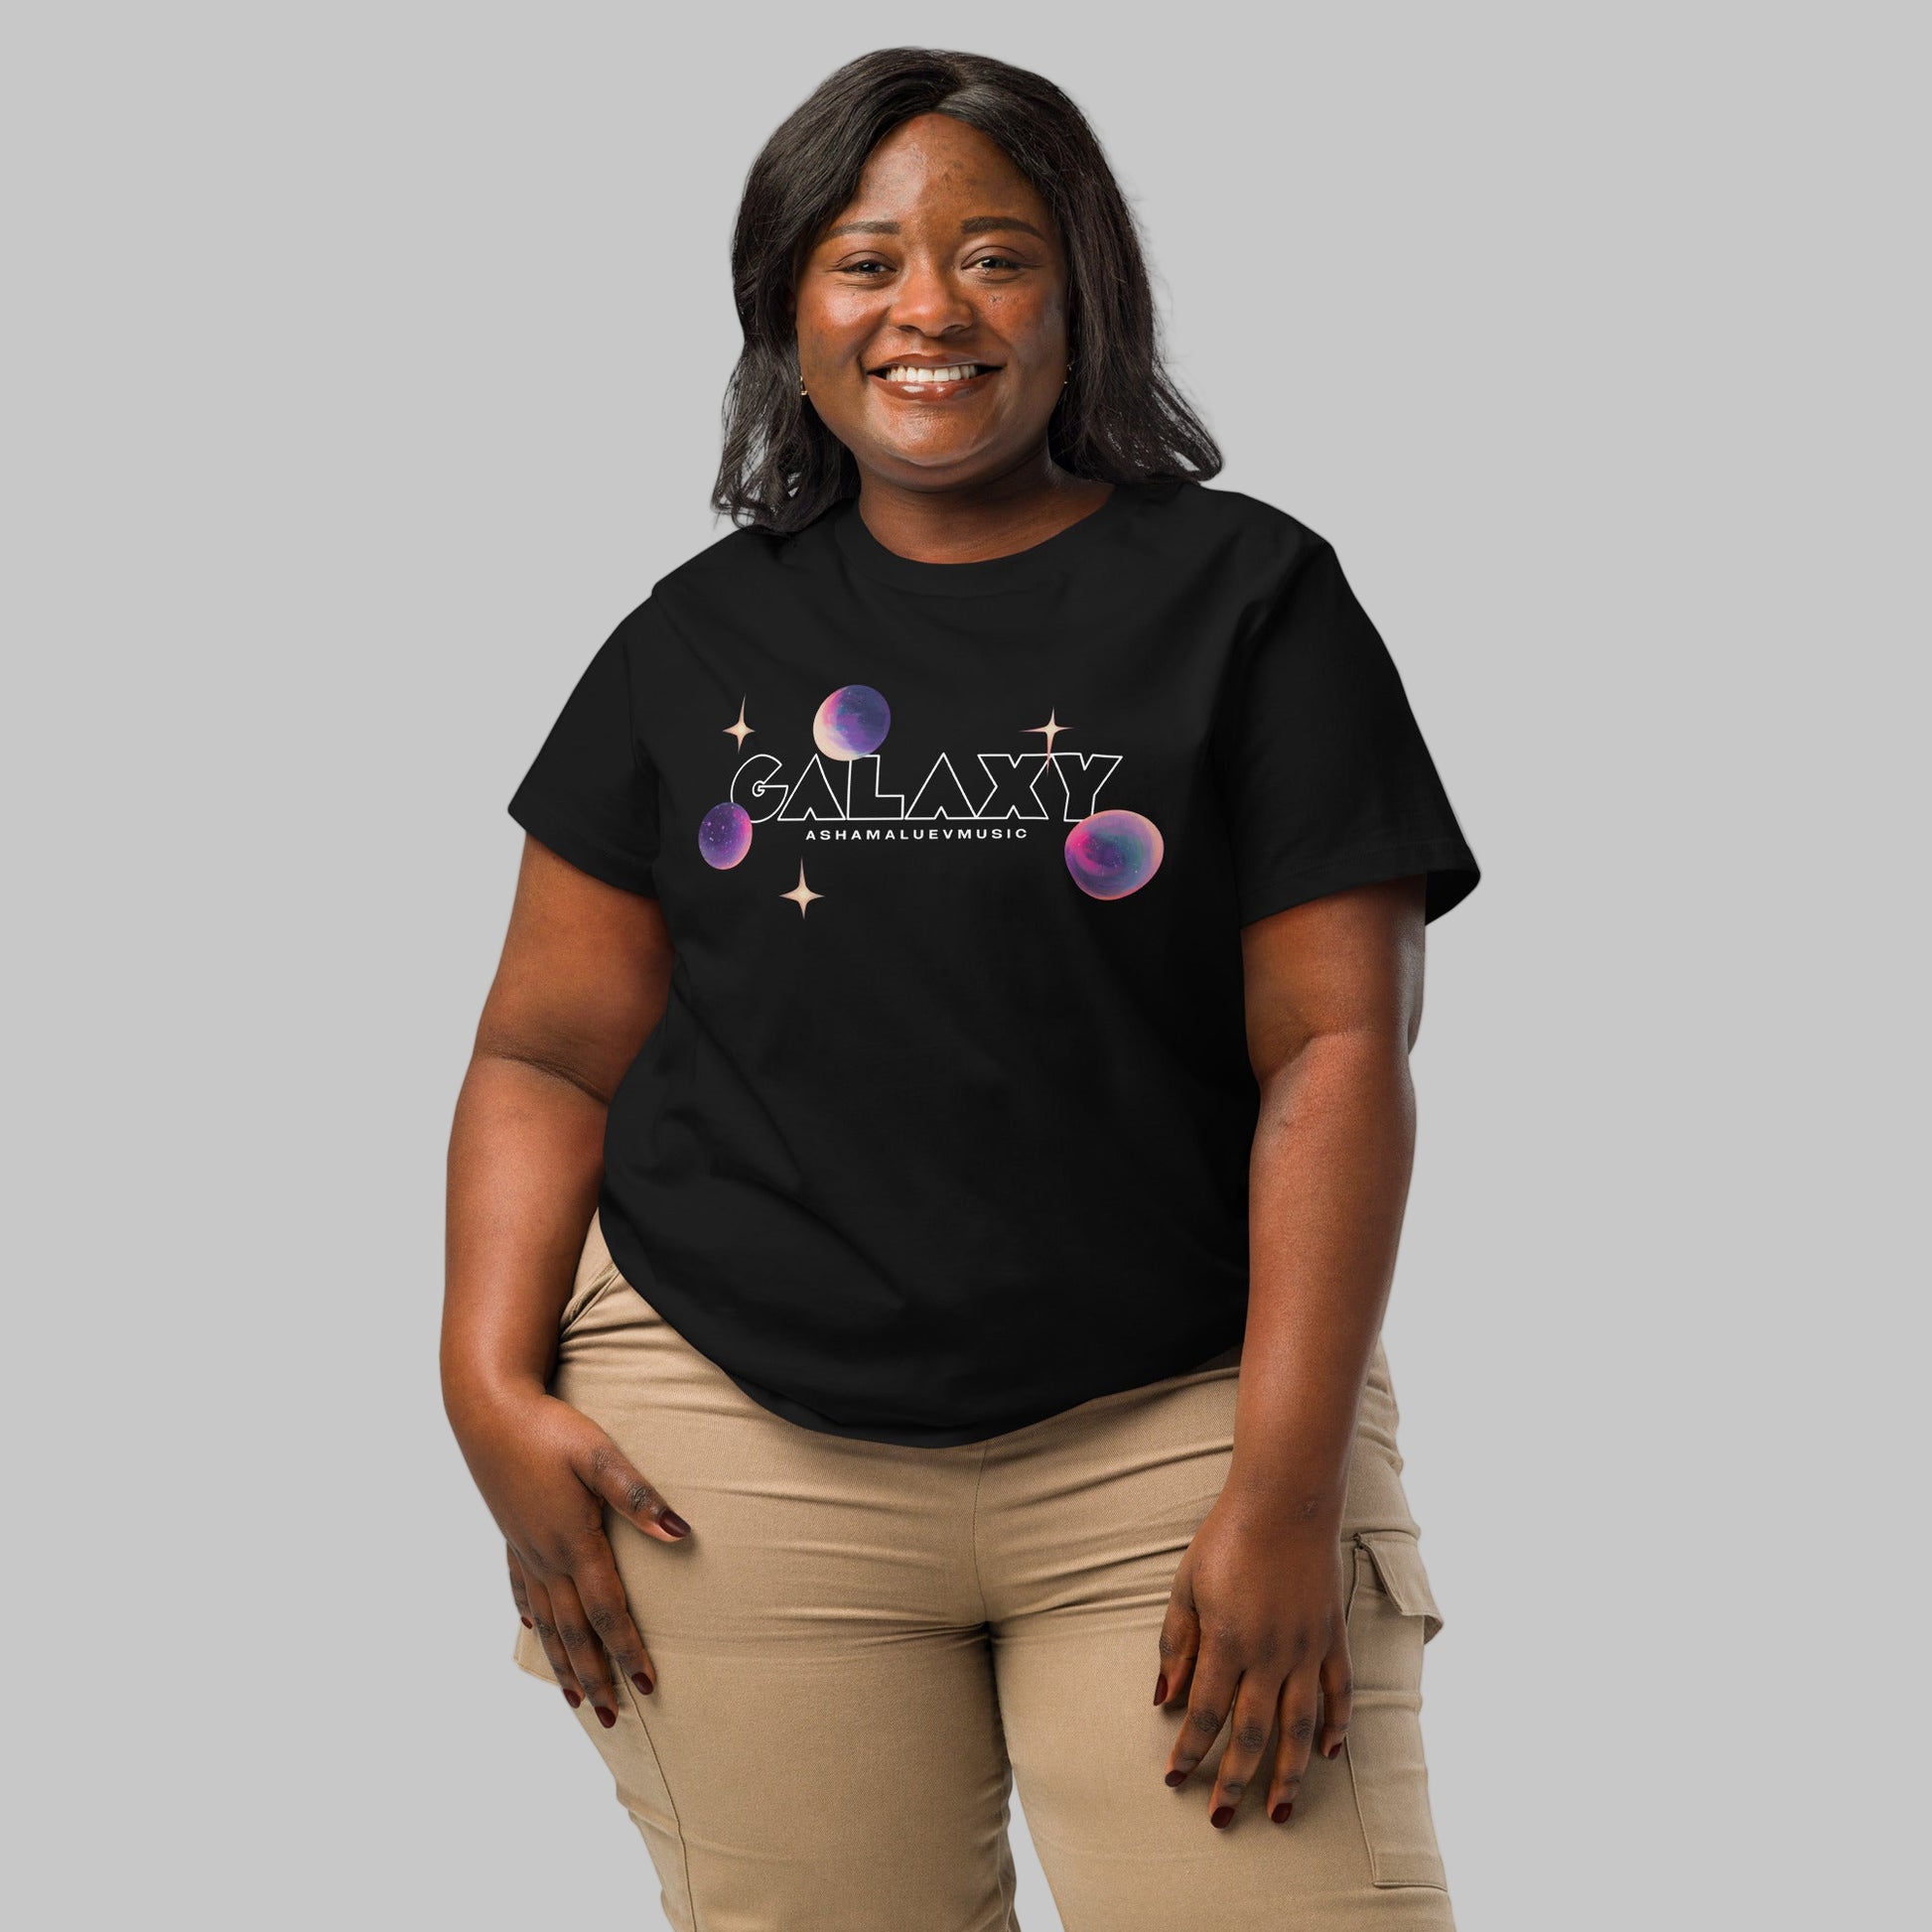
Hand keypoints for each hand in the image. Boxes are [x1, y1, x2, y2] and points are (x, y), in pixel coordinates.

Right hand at [451, 1380, 690, 1725]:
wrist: (488, 1412)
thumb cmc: (549, 1429)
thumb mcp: (601, 1456)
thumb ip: (639, 1498)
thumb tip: (681, 1534)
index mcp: (574, 1543)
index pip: (607, 1612)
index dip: (628, 1651)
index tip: (647, 1687)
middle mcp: (546, 1557)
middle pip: (575, 1631)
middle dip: (595, 1677)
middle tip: (612, 1718)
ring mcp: (524, 1549)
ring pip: (546, 1621)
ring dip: (562, 1662)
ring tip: (574, 1700)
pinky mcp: (511, 1534)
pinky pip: (522, 1589)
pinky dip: (531, 1618)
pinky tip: (532, 1629)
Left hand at [1153, 1495, 1351, 1827]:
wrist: (1286, 1502)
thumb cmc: (1227, 1539)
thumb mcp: (1186, 1586)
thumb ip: (1177, 1644)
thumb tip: (1164, 1697)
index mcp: (1228, 1641)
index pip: (1206, 1714)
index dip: (1190, 1751)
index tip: (1174, 1778)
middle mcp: (1271, 1654)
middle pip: (1253, 1734)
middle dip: (1234, 1781)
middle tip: (1221, 1818)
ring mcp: (1307, 1648)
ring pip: (1300, 1728)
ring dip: (1289, 1775)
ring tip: (1281, 1811)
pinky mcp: (1332, 1637)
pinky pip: (1340, 1693)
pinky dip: (1336, 1727)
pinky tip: (1328, 1755)